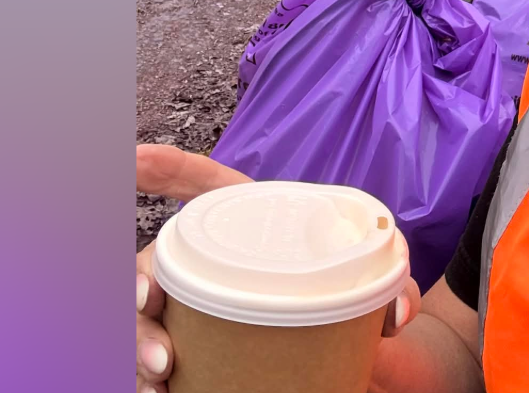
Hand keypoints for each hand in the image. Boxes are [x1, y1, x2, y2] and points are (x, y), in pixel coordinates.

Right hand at [134, 144, 420, 392]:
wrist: (354, 356)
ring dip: (137, 337)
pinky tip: (158, 391)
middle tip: (147, 302)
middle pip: (153, 259)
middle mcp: (207, 264)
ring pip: (142, 319)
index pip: (198, 183)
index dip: (162, 168)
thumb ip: (389, 284)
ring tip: (160, 369)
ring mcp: (193, 311)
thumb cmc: (348, 299)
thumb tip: (396, 311)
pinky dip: (145, 377)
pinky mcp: (193, 356)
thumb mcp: (372, 282)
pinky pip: (153, 365)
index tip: (132, 158)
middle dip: (137, 276)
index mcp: (246, 225)